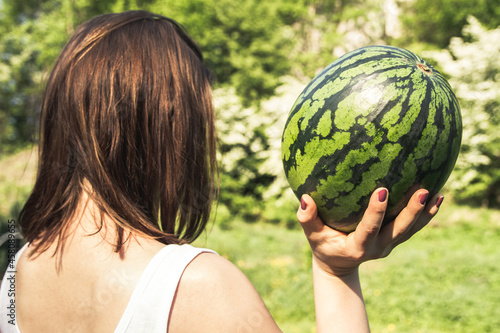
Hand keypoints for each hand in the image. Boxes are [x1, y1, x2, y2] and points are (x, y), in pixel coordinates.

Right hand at [297, 188, 443, 276]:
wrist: (339, 263)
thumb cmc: (323, 244)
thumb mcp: (312, 235)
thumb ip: (307, 219)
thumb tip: (305, 199)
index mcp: (358, 247)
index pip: (369, 229)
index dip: (376, 212)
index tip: (382, 190)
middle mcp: (378, 247)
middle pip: (399, 230)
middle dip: (412, 211)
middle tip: (423, 190)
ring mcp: (389, 244)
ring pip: (411, 229)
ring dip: (425, 212)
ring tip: (438, 192)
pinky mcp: (395, 239)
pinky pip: (414, 227)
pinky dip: (427, 214)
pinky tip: (439, 196)